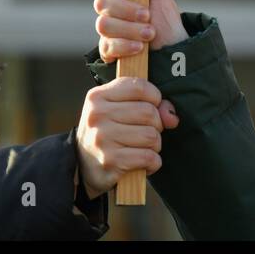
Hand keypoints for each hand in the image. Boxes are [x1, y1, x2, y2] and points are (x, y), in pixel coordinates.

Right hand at [75, 77, 179, 198]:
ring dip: (155, 145)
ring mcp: (102, 138)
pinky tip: (143, 163)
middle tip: (146, 132)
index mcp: (98, 96)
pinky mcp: (110, 160)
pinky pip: (148, 157)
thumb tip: (172, 117)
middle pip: (149, 112)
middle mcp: (98, 115)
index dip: (154, 97)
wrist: (82, 167)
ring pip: (151, 136)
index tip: (152, 106)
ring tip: (143, 148)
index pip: (138, 86)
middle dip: (156, 125)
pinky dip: (153, 163)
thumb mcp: (118, 110)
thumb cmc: (106, 133)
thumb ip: (148, 105)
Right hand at [94, 0, 186, 61]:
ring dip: (128, 29)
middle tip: (147, 16)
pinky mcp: (109, 49)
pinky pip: (106, 47)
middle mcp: (112, 8)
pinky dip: (124, 46)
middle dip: (126, 10)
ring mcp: (109, 28)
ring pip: (103, 25)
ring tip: (149, 34)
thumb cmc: (166, 23)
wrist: (172, 52)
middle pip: (101, 2)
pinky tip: (138, 47)